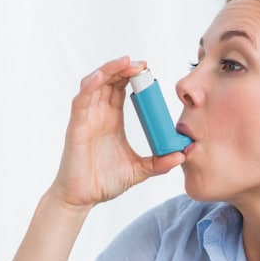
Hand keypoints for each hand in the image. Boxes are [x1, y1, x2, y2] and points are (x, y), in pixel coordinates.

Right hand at [50, 56, 185, 208]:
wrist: (83, 198)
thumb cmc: (104, 182)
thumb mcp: (139, 170)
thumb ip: (159, 162)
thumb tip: (182, 155)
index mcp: (112, 119)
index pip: (121, 88)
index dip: (133, 76)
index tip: (148, 69)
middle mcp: (98, 114)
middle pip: (109, 80)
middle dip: (124, 68)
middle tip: (142, 64)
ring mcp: (86, 118)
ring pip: (94, 84)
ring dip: (109, 70)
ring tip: (126, 62)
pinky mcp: (76, 126)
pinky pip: (81, 100)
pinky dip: (90, 86)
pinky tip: (101, 77)